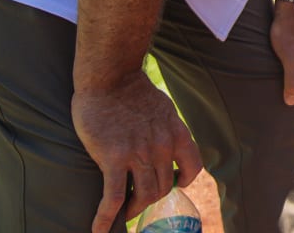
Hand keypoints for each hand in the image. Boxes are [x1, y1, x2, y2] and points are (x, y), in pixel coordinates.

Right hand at [72, 72, 202, 232]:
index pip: (193, 167)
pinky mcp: (113, 159)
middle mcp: (163, 147)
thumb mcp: (163, 108)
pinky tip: (99, 229)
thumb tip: (164, 142)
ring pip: (143, 195)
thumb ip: (166, 128)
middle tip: (138, 201)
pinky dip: (106, 217)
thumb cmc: (131, 90)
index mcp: (177, 134)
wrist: (110, 76)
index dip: (184, 180)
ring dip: (134, 208)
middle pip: (163, 186)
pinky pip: (114, 197)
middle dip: (152, 197)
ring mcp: (139, 155)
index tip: (173, 183)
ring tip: (124, 212)